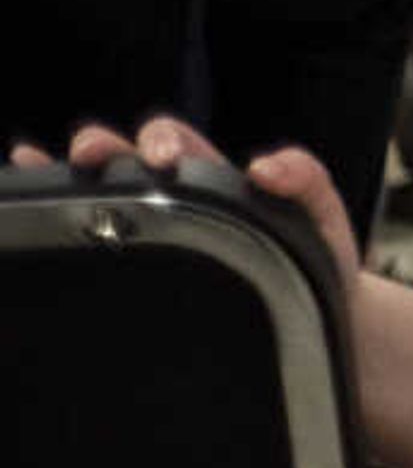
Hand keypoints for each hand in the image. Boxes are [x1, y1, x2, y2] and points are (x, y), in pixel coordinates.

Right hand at [11, 116, 360, 291]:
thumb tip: (267, 166)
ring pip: (102, 198)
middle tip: (98, 156)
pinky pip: (96, 244)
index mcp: (217, 184)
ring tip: (44, 170)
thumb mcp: (319, 217)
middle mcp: (179, 206)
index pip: (176, 146)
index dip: (159, 139)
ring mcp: (157, 239)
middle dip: (105, 147)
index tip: (161, 156)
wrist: (317, 327)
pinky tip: (38, 210)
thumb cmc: (314, 266)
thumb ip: (306, 179)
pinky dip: (62, 216)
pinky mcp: (142, 277)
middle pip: (126, 163)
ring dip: (69, 178)